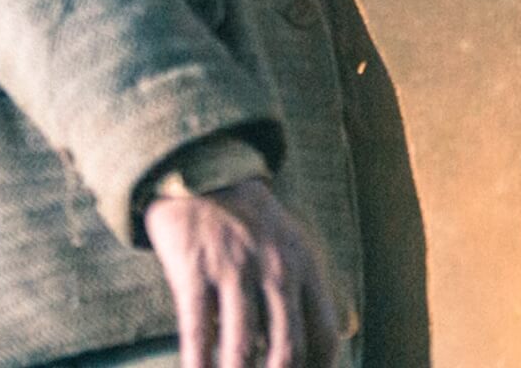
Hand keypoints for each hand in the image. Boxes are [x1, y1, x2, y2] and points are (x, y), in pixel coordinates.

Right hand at [144, 178, 340, 367]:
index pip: (324, 336)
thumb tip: (325, 344)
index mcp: (304, 267)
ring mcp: (234, 270)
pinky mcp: (195, 270)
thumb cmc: (248, 221)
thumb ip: (305, 291)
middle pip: (287, 350)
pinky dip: (198, 365)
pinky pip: (197, 332)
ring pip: (241, 348)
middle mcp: (275, 270)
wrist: (200, 173)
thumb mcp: (291, 245)